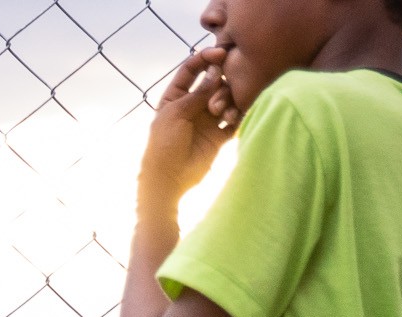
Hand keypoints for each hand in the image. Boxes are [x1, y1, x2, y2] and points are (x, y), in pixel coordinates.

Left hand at [142, 45, 237, 203]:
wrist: (169, 179)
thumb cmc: (164, 143)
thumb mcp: (177, 113)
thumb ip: (199, 92)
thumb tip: (217, 70)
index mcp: (176, 95)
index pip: (192, 69)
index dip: (205, 58)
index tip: (220, 53)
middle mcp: (193, 104)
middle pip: (213, 81)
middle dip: (218, 83)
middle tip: (217, 95)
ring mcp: (207, 119)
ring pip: (225, 98)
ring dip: (227, 101)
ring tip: (222, 114)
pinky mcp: (218, 135)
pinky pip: (234, 119)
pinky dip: (236, 115)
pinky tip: (232, 119)